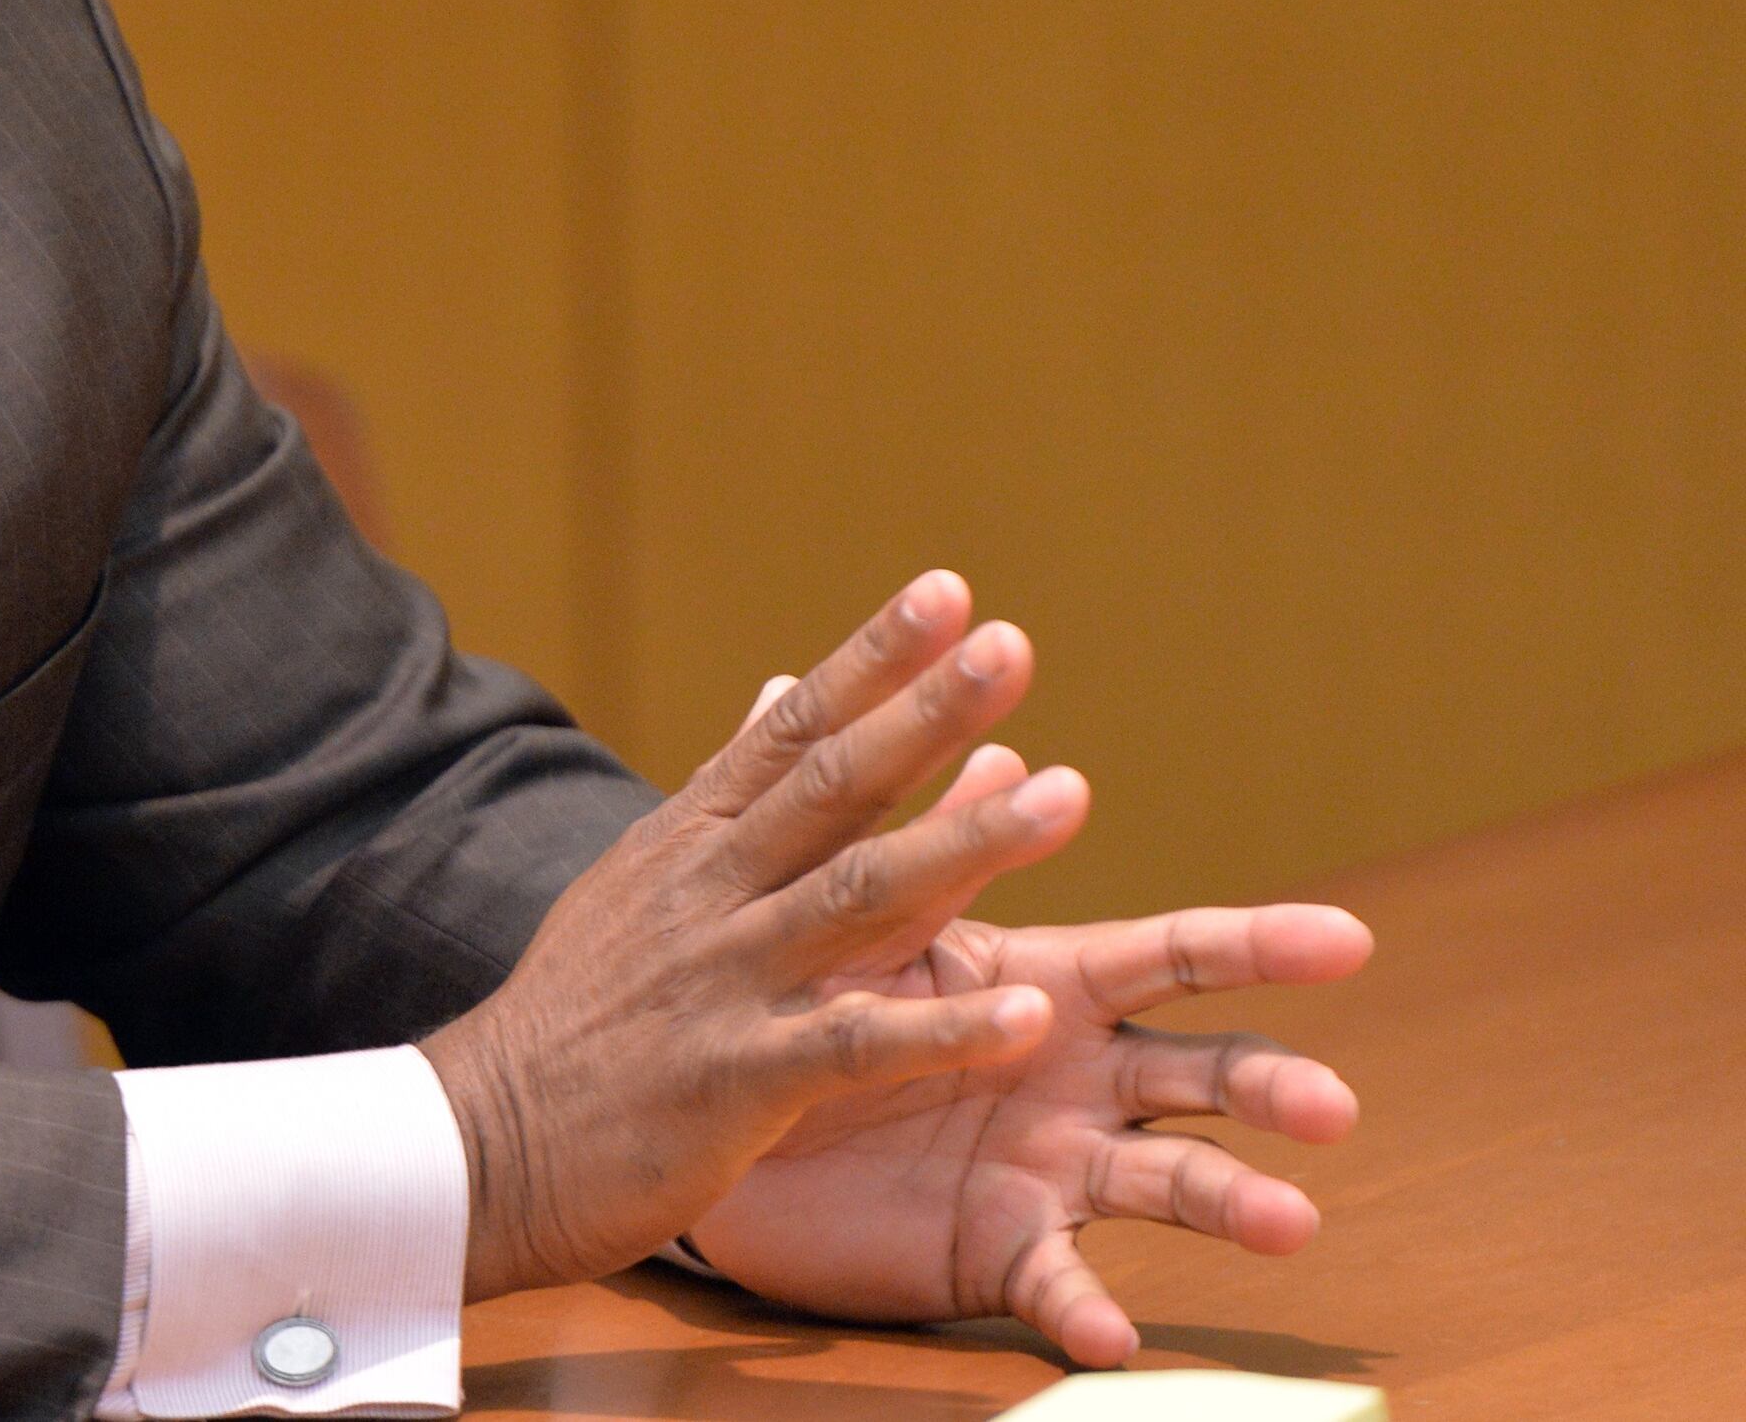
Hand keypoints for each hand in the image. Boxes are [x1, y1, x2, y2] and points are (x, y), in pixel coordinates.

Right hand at [420, 571, 1089, 1302]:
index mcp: (688, 845)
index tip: (947, 593)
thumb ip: (724, 796)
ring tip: (1066, 794)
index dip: (871, 661)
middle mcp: (708, 894)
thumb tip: (781, 688)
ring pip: (856, 896)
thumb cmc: (574, 1019)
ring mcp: (721, 981)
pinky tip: (1025, 1014)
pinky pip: (854, 1047)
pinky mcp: (735, 1082)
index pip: (790, 730)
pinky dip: (941, 1029)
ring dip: (966, 843)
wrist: (478, 1144)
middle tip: (1011, 647)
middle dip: (925, 713)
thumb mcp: (634, 884)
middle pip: (831, 787)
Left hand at [683, 750, 1372, 1365]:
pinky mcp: (1004, 1249)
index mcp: (1056, 986)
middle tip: (1332, 1104)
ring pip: (1166, 1185)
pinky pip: (1055, 1283)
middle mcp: (1081, 1079)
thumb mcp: (883, 924)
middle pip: (1200, 1072)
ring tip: (1289, 1223)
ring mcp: (1056, 1168)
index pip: (1175, 955)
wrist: (740, 1114)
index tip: (1348, 938)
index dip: (1259, 943)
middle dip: (1269, 1084)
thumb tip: (1003, 751)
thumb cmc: (829, 1001)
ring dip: (1230, 1204)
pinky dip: (1085, 1310)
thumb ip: (942, 851)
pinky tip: (1111, 1336)